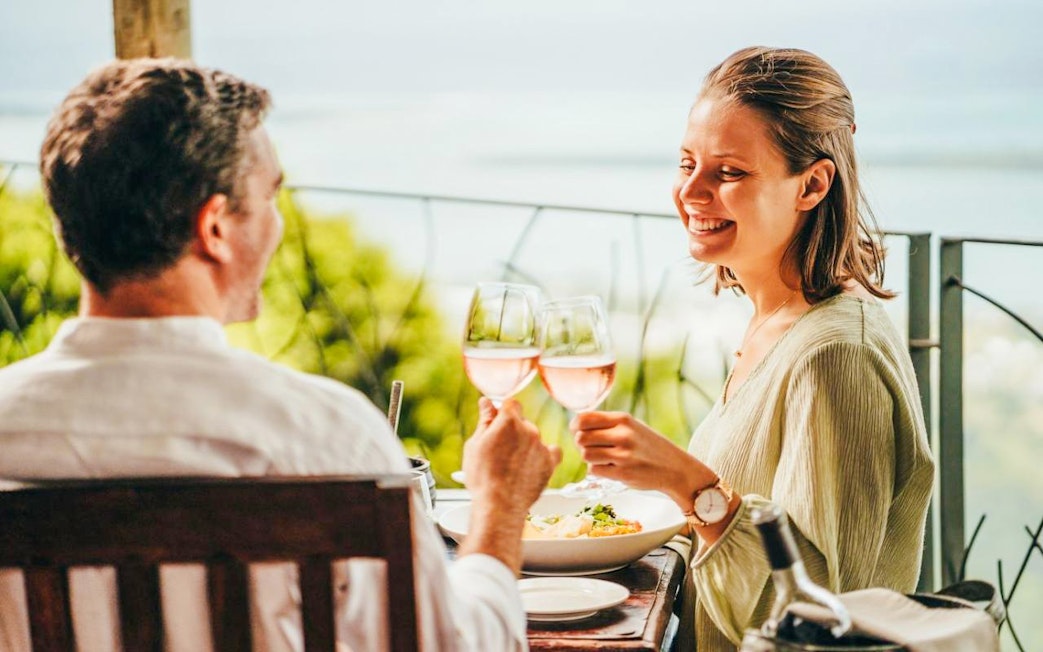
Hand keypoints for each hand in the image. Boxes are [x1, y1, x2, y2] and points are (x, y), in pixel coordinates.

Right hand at [459, 398, 560, 570]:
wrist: (499, 506)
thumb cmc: (482, 477)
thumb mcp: (475, 445)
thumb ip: (485, 421)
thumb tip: (487, 402)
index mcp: (509, 421)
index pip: (510, 404)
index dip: (502, 413)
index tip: (496, 424)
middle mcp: (529, 430)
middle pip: (522, 422)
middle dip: (512, 431)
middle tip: (499, 451)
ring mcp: (541, 447)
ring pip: (534, 438)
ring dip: (525, 445)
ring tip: (511, 465)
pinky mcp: (550, 463)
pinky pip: (551, 452)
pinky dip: (543, 455)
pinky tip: (532, 465)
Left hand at [571, 410, 712, 508]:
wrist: (675, 468)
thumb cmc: (650, 447)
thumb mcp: (632, 427)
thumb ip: (608, 424)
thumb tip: (576, 426)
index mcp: (623, 419)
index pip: (584, 418)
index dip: (575, 426)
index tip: (578, 432)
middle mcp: (623, 434)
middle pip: (581, 438)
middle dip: (581, 445)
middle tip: (591, 448)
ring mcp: (623, 454)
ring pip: (585, 455)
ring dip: (591, 459)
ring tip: (604, 459)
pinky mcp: (623, 473)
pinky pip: (594, 470)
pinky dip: (598, 471)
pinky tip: (611, 469)